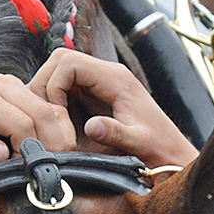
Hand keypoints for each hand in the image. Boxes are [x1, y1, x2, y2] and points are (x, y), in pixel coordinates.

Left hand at [0, 75, 76, 190]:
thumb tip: (0, 153)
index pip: (22, 124)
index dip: (29, 154)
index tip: (23, 176)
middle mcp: (1, 85)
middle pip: (44, 115)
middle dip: (51, 148)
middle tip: (46, 176)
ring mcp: (15, 87)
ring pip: (53, 113)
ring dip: (57, 141)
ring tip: (46, 167)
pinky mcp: (24, 96)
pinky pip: (52, 113)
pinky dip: (56, 134)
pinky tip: (45, 155)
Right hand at [32, 49, 198, 169]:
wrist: (169, 152)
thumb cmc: (157, 147)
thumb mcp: (137, 142)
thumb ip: (115, 133)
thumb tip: (92, 127)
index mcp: (116, 79)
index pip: (69, 62)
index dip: (53, 84)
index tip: (54, 112)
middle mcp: (107, 74)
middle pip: (60, 61)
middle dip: (45, 86)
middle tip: (45, 116)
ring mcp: (100, 82)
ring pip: (59, 71)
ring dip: (48, 92)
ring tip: (50, 121)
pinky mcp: (95, 93)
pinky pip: (66, 85)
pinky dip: (55, 100)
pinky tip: (58, 122)